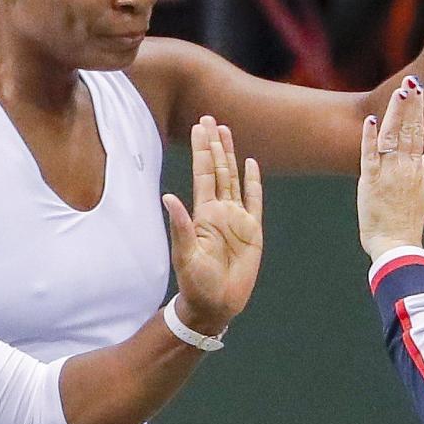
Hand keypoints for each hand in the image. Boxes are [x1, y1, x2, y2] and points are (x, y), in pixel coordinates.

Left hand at [164, 116, 263, 334]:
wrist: (215, 305)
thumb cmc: (195, 284)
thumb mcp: (185, 255)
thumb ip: (181, 226)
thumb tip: (168, 198)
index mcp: (203, 215)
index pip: (203, 174)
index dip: (202, 150)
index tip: (199, 126)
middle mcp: (219, 212)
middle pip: (217, 170)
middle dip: (214, 144)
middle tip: (210, 118)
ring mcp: (237, 220)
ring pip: (234, 179)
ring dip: (230, 156)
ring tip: (226, 131)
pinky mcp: (253, 232)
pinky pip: (254, 201)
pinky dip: (253, 182)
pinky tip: (251, 164)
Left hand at [358, 76, 423, 258]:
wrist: (397, 246)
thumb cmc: (407, 224)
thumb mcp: (423, 194)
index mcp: (416, 170)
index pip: (419, 133)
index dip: (418, 111)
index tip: (419, 91)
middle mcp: (404, 168)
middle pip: (408, 131)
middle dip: (410, 105)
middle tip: (412, 81)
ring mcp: (388, 174)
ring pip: (392, 138)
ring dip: (395, 114)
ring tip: (400, 92)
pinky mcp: (371, 182)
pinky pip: (370, 156)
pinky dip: (370, 138)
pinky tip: (371, 120)